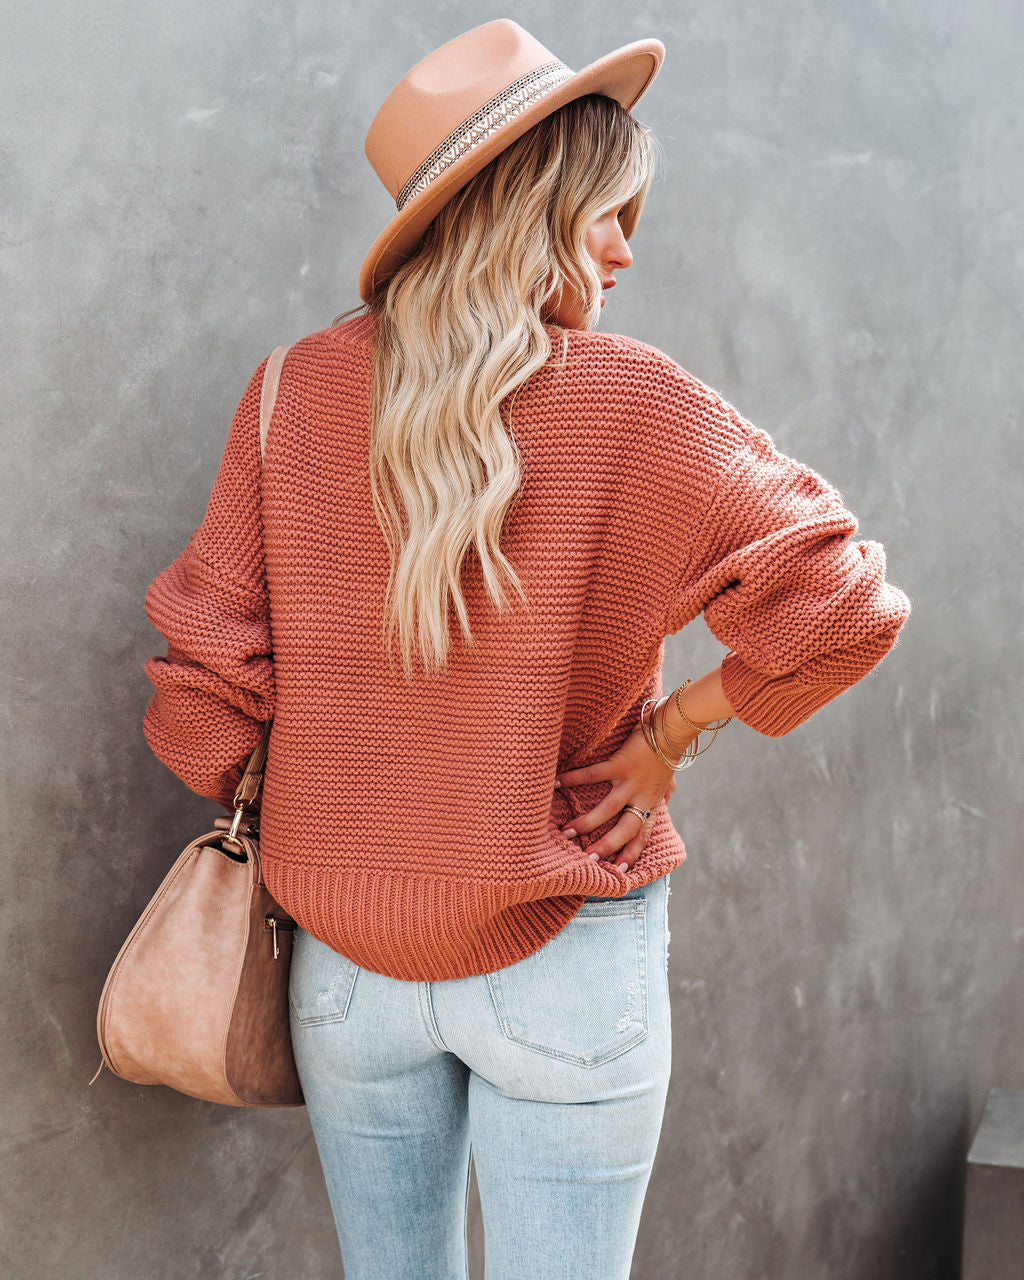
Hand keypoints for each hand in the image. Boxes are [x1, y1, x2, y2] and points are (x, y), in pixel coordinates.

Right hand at [554, 721, 693, 870]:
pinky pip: (593, 775)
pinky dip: (574, 779)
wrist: (672, 729)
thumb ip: (666, 792)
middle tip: (587, 858)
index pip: (642, 835)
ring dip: (586, 823)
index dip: (632, 854)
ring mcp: (630, 782)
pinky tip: (557, 784)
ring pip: (608, 810)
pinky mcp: (620, 764)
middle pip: (625, 830)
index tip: (619, 870)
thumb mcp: (670, 778)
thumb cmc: (668, 751)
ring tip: (566, 832)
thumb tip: (666, 799)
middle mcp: (641, 797)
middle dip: (606, 846)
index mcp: (651, 803)